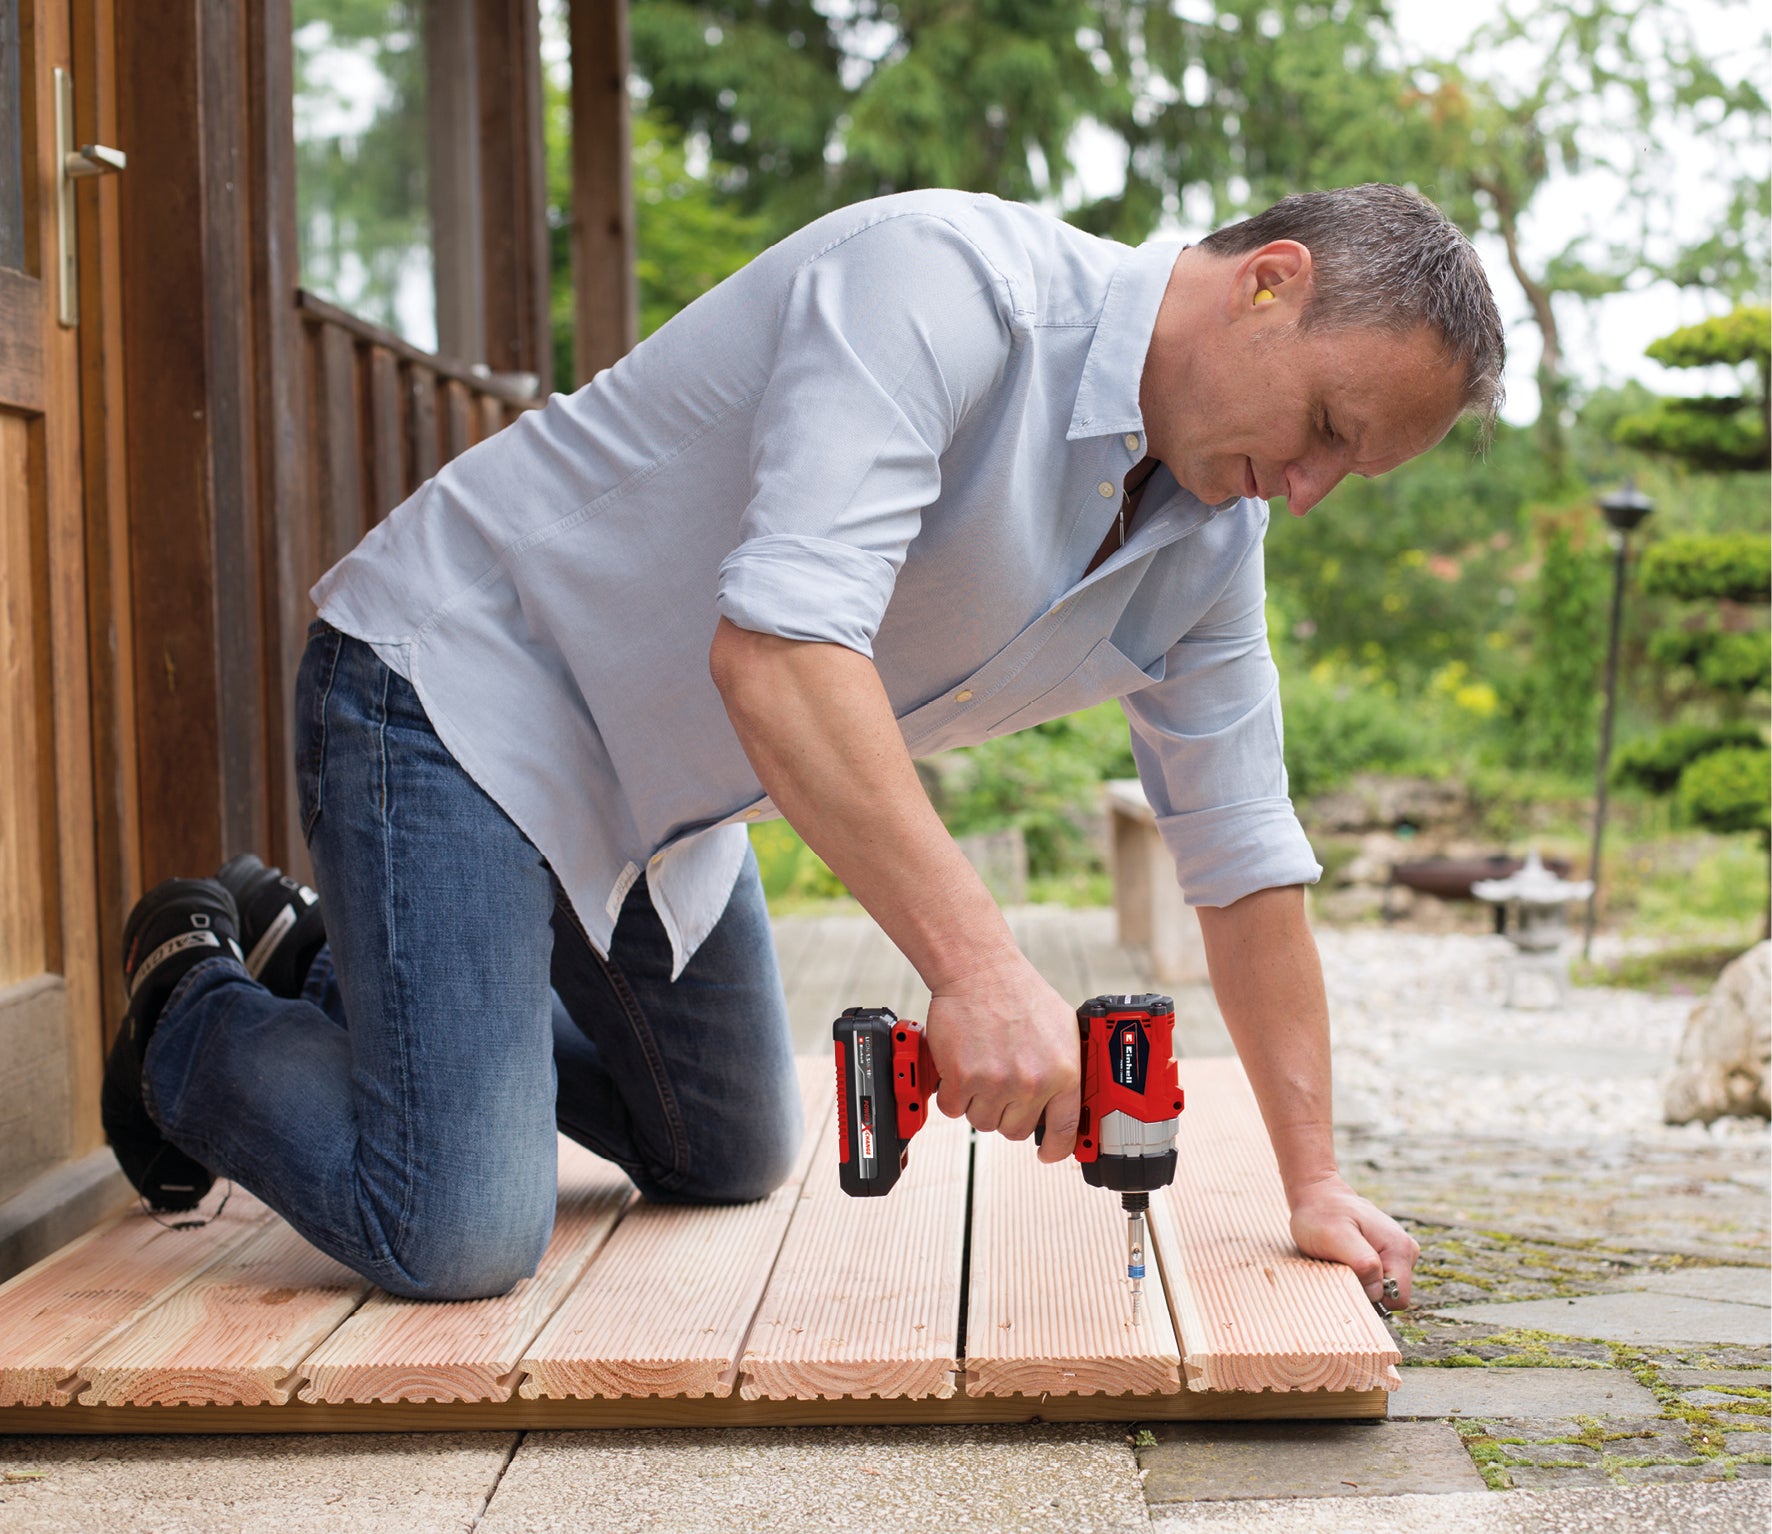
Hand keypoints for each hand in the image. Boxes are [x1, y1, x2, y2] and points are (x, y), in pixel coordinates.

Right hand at [922, 951, 1080, 1160]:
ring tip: (981, 1070)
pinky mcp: (961, 1078)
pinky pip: (953, 1108)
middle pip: (1015, 1131)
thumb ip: (1066, 1068)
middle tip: (1001, 1087)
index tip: (1047, 1153)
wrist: (980, 971)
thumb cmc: (1019, 993)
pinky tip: (959, 1068)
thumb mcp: (1063, 1028)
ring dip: (978, 1103)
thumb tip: (1066, 1100)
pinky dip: (952, 1093)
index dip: (1056, 1149)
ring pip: (982, 1122)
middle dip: (1006, 1113)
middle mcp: (1031, 1083)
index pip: (1065, 1130)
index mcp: (1063, 1073)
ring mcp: (995, 1083)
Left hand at [1288, 1175, 1420, 1306]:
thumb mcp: (1336, 1237)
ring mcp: (1398, 1252)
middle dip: (1367, 1289)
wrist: (1318, 1194)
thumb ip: (1362, 1263)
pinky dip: (1360, 1273)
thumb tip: (1379, 1291)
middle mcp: (1406, 1251)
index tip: (1348, 1275)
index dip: (1371, 1297)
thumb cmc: (1322, 1215)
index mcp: (1400, 1249)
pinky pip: (1377, 1278)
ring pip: (1384, 1288)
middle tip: (1342, 1265)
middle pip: (1392, 1295)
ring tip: (1342, 1257)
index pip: (1398, 1299)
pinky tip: (1346, 1255)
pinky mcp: (1387, 1253)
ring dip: (1361, 1280)